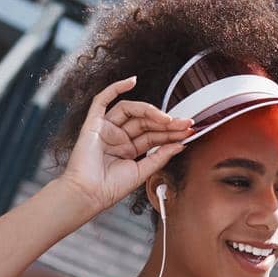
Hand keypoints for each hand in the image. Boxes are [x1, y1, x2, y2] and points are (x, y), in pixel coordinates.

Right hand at [57, 76, 196, 215]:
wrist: (89, 194)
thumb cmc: (109, 189)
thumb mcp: (142, 172)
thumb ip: (160, 157)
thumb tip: (179, 145)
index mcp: (129, 150)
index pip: (153, 136)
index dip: (171, 132)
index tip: (188, 131)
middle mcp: (118, 137)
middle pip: (145, 122)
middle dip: (166, 122)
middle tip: (184, 123)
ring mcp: (107, 129)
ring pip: (131, 111)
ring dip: (150, 111)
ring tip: (167, 118)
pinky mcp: (93, 123)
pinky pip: (103, 100)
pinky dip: (116, 88)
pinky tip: (131, 82)